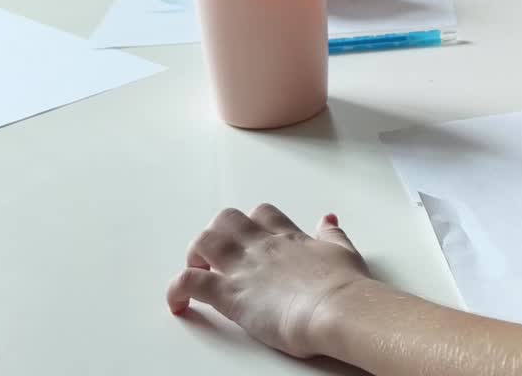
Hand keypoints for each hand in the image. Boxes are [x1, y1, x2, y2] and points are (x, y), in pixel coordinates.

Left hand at [166, 204, 371, 358]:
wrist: (337, 307)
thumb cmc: (344, 287)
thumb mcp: (344, 252)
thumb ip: (332, 236)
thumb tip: (329, 221)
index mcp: (289, 238)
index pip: (263, 214)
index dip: (251, 223)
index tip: (250, 238)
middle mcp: (262, 246)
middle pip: (227, 219)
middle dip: (218, 233)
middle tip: (219, 256)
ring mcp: (243, 268)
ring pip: (203, 241)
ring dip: (195, 255)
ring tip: (197, 272)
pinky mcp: (229, 294)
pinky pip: (189, 282)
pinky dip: (176, 290)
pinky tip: (178, 303)